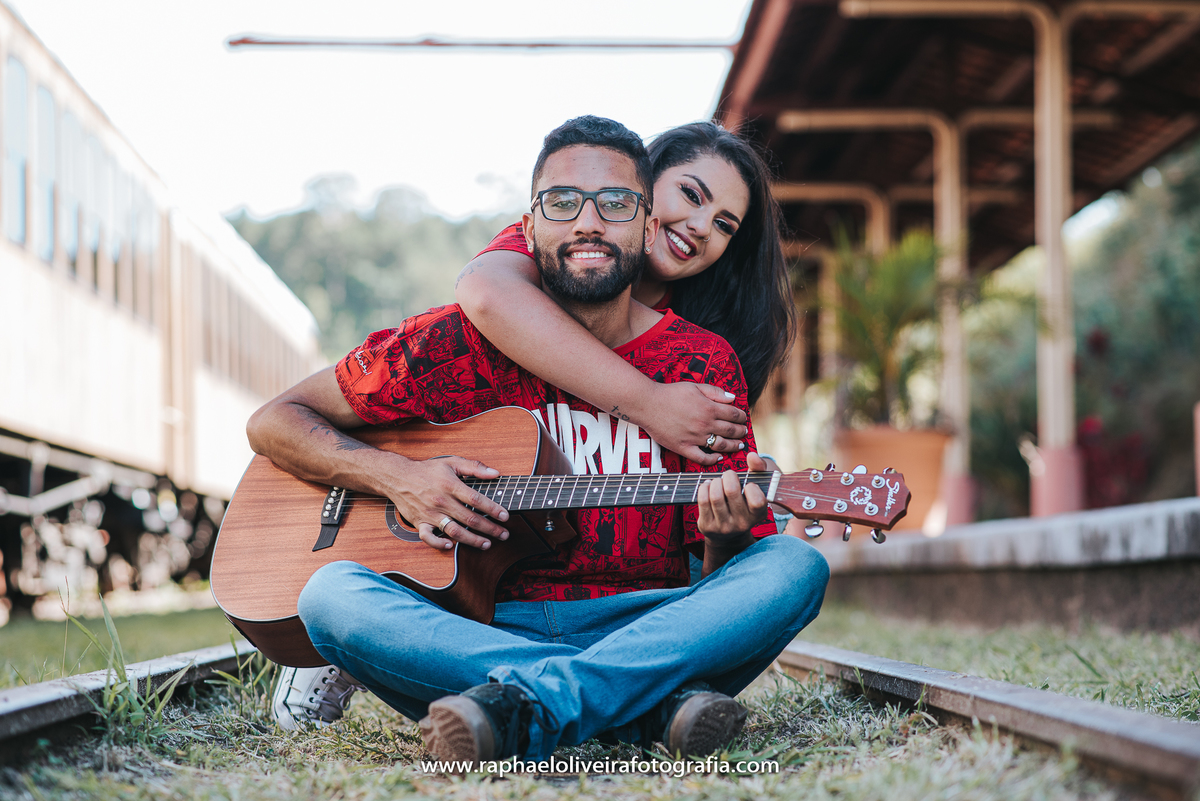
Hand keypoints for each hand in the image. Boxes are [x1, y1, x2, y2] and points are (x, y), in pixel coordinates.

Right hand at [379, 455, 510, 550]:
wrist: (398, 477)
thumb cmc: (428, 470)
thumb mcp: (452, 462)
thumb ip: (475, 467)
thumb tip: (496, 473)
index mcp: (450, 485)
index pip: (476, 500)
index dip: (493, 509)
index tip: (506, 516)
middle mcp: (441, 501)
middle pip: (470, 519)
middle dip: (490, 529)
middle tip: (504, 535)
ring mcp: (430, 514)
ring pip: (454, 531)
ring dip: (472, 540)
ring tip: (487, 544)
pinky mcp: (419, 523)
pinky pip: (428, 538)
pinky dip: (439, 544)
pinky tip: (451, 546)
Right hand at [638, 383, 748, 465]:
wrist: (648, 404)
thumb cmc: (670, 393)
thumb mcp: (695, 386)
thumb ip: (715, 392)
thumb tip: (732, 398)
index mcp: (709, 408)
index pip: (733, 414)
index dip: (741, 417)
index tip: (743, 418)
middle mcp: (704, 424)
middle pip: (730, 431)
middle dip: (741, 432)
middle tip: (744, 433)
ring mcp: (694, 438)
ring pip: (720, 446)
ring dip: (733, 446)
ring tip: (739, 446)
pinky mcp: (683, 447)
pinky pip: (701, 458)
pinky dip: (712, 460)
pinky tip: (718, 458)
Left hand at [696, 451, 769, 542]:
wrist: (728, 533)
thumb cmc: (744, 502)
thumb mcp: (756, 488)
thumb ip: (758, 468)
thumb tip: (752, 455)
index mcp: (758, 515)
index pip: (757, 501)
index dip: (752, 488)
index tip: (748, 484)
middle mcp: (742, 524)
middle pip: (731, 491)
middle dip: (728, 476)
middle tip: (728, 475)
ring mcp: (724, 527)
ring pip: (715, 496)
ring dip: (715, 482)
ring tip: (718, 481)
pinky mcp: (707, 526)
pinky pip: (703, 500)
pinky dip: (704, 487)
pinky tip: (708, 486)